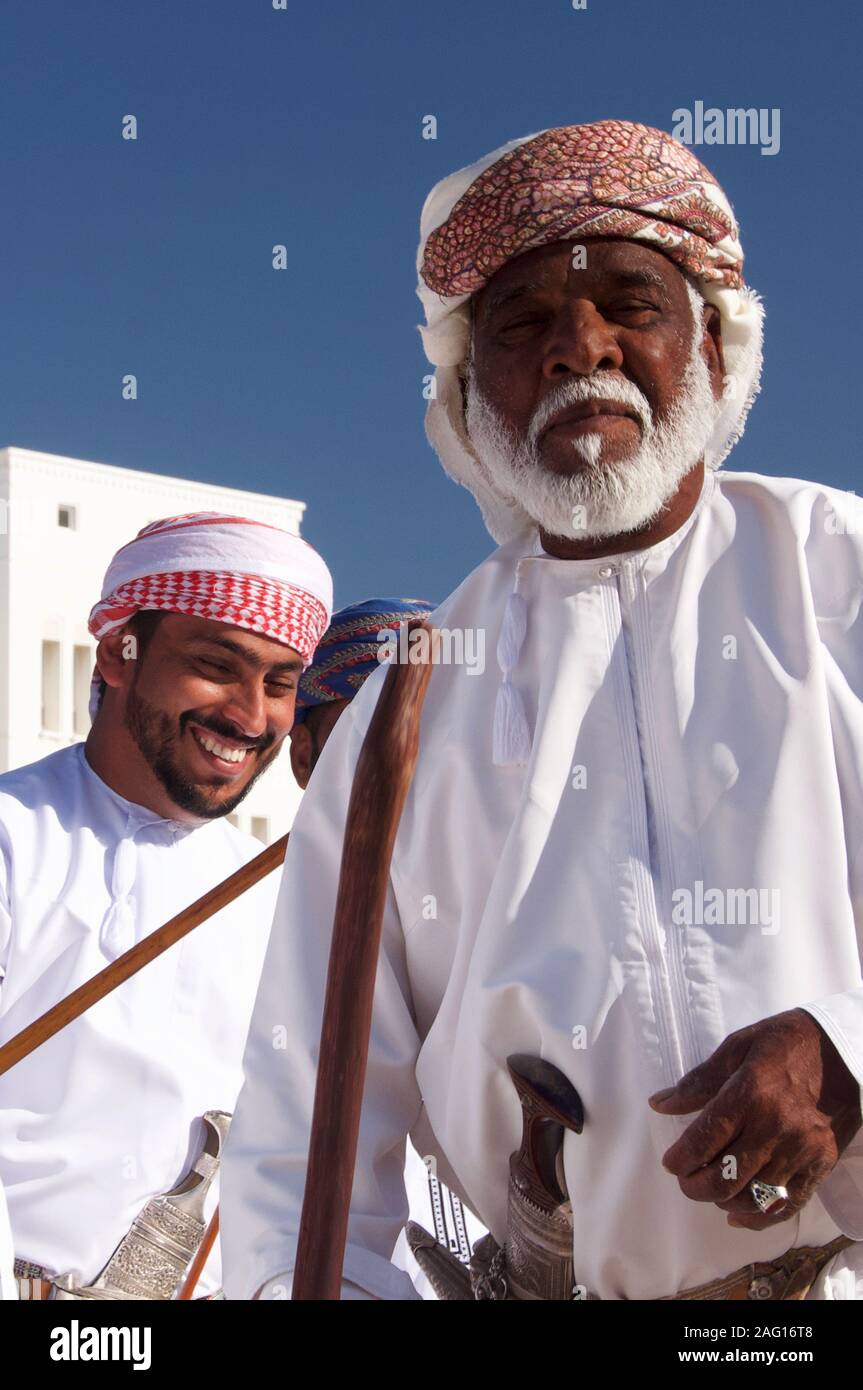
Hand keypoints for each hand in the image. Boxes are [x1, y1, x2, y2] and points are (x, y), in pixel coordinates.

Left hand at [648, 1008, 861, 1229]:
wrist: (842, 1052)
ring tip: (712, 1189)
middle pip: (726, 1178)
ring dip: (723, 1200)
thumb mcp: (738, 1047)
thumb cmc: (784, 1044)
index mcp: (751, 1093)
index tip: (671, 1162)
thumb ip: (699, 1081)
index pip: (705, 1141)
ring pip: (753, 1197)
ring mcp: (802, 1150)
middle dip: (696, 1187)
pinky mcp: (821, 1163)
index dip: (680, 1159)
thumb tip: (660, 1104)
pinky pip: (786, 1204)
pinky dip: (758, 1218)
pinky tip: (737, 1214)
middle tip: (686, 1180)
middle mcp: (776, 1127)